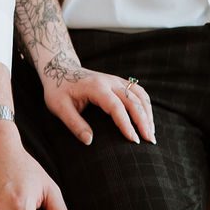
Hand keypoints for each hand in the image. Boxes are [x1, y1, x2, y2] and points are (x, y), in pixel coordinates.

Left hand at [40, 65, 155, 145]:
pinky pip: (138, 92)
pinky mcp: (118, 82)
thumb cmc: (58, 90)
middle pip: (133, 100)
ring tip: (151, 133)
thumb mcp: (59, 107)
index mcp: (95, 87)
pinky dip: (146, 105)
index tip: (133, 140)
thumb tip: (89, 141)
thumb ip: (74, 124)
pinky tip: (148, 119)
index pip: (116, 107)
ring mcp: (116, 80)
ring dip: (148, 113)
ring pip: (139, 95)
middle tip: (149, 141)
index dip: (126, 124)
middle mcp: (109, 81)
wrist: (59, 68)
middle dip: (143, 121)